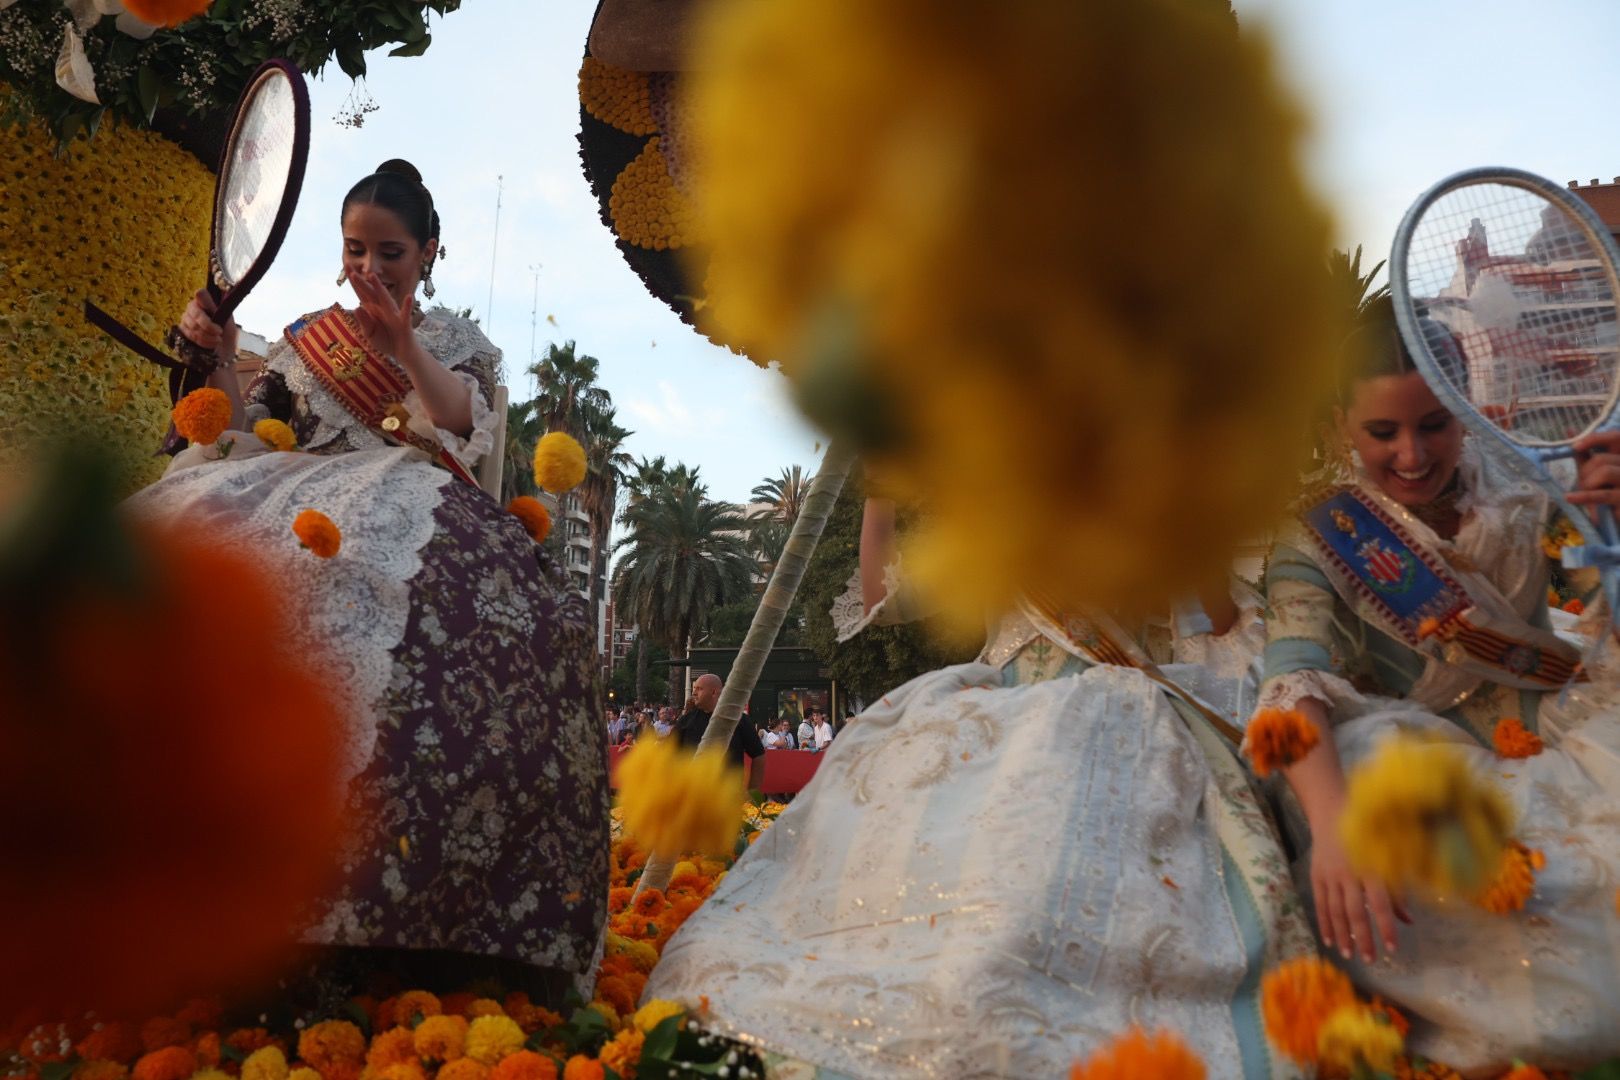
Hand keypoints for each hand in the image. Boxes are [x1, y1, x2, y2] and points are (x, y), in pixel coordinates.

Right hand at [178, 289, 238, 362]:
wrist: (223, 355)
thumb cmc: (227, 335)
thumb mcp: (229, 321)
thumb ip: (223, 306)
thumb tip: (223, 286)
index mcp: (206, 301)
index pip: (201, 294)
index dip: (207, 302)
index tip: (216, 313)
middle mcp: (194, 307)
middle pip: (195, 311)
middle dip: (208, 324)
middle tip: (219, 332)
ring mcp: (186, 318)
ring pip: (192, 324)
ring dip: (207, 335)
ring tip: (218, 340)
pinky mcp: (182, 330)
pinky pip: (189, 334)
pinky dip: (202, 341)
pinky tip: (211, 344)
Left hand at [349, 270, 414, 358]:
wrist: (402, 351)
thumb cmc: (385, 340)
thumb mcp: (370, 334)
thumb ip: (364, 322)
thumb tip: (357, 307)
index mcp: (372, 309)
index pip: (361, 292)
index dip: (353, 281)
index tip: (346, 265)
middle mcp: (382, 308)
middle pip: (369, 292)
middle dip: (360, 281)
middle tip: (350, 269)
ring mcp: (393, 314)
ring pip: (385, 298)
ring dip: (378, 287)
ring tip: (372, 276)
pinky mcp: (403, 323)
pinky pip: (405, 314)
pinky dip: (407, 306)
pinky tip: (409, 297)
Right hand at [1309, 830, 1408, 962]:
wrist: (1333, 813)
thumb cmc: (1368, 837)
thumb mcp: (1387, 859)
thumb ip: (1397, 889)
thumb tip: (1408, 920)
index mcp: (1371, 869)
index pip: (1380, 904)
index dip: (1386, 927)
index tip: (1392, 948)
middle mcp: (1349, 874)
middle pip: (1355, 912)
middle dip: (1363, 937)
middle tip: (1370, 959)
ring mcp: (1330, 875)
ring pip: (1335, 911)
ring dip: (1342, 935)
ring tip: (1349, 954)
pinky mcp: (1316, 876)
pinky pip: (1320, 904)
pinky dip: (1324, 923)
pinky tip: (1328, 940)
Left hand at [1569, 431, 1619, 509]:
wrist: (1613, 516)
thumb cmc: (1604, 490)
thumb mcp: (1593, 470)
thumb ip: (1584, 453)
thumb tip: (1570, 430)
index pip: (1616, 437)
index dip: (1595, 439)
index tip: (1575, 446)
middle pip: (1602, 458)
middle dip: (1585, 471)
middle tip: (1583, 483)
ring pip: (1605, 471)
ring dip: (1588, 483)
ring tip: (1586, 493)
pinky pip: (1602, 494)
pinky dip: (1584, 496)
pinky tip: (1570, 498)